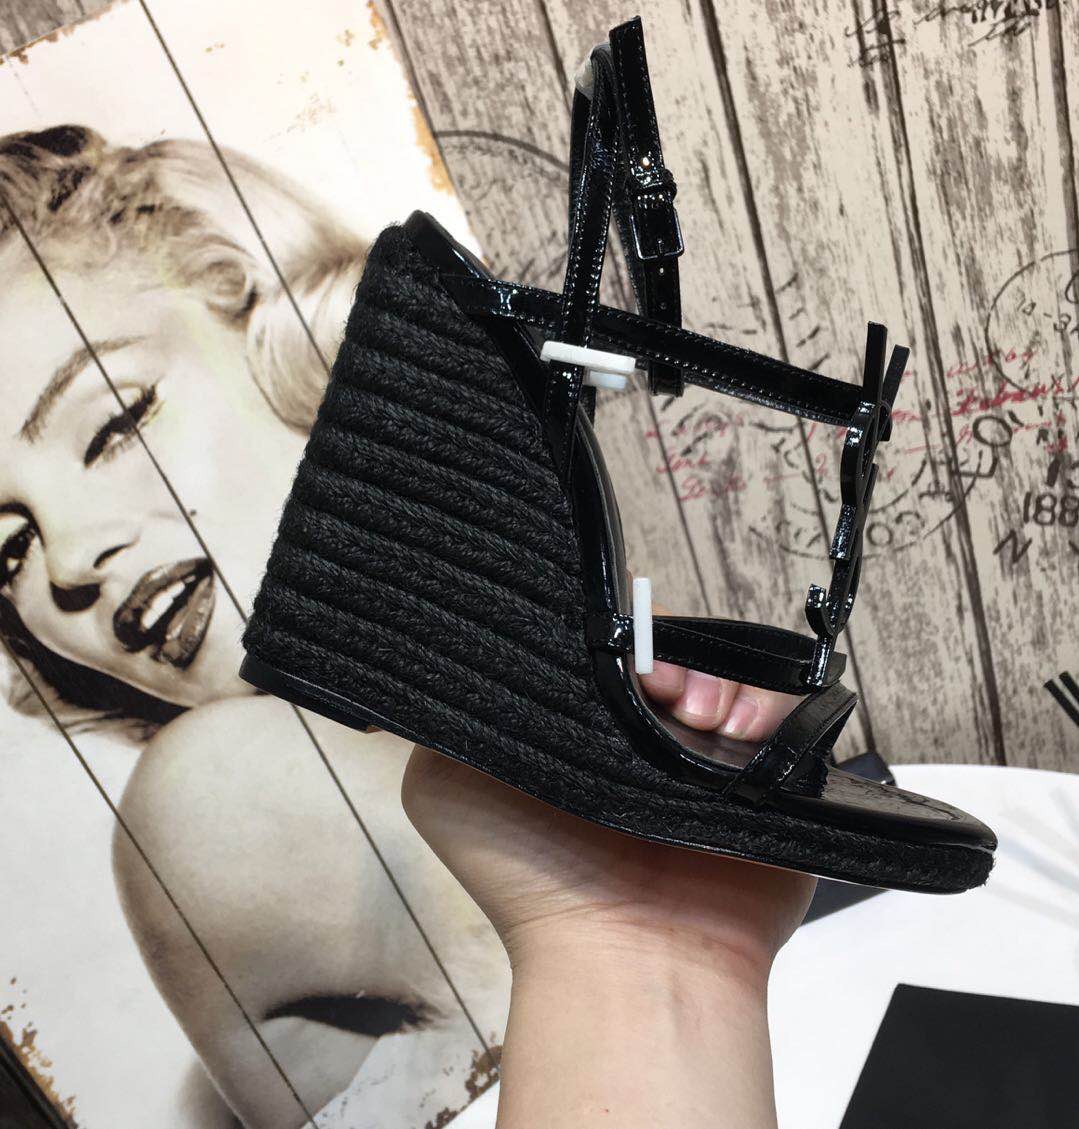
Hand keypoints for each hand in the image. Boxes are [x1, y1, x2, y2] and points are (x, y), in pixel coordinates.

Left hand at [401, 600, 814, 983]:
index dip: (610, 635)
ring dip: (718, 678)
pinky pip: (780, 708)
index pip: (600, 646)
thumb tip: (481, 654)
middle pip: (671, 650)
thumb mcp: (448, 784)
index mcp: (582, 728)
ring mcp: (708, 756)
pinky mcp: (769, 775)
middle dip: (671, 652)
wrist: (630, 961)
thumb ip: (457, 713)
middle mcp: (645, 737)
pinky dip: (765, 707)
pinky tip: (736, 736)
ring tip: (700, 718)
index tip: (614, 658)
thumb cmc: (535, 878)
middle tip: (660, 687)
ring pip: (726, 672)